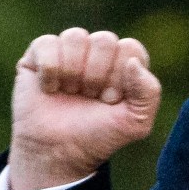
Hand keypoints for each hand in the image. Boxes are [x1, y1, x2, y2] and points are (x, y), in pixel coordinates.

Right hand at [7, 27, 161, 189]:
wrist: (58, 153)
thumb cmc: (97, 136)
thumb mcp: (135, 123)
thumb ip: (149, 93)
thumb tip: (133, 62)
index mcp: (124, 63)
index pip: (130, 48)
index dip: (119, 76)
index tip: (109, 100)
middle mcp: (97, 52)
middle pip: (104, 40)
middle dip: (96, 75)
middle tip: (88, 97)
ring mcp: (68, 50)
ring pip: (75, 36)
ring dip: (72, 72)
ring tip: (69, 93)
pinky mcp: (39, 54)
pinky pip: (47, 43)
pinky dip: (49, 70)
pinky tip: (49, 89)